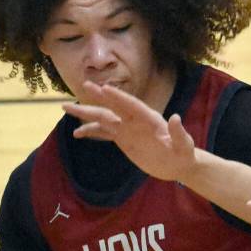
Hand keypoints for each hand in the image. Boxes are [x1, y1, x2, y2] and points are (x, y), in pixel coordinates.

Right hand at [62, 81, 195, 181]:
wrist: (178, 164)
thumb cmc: (184, 154)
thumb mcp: (184, 146)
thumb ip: (179, 133)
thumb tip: (176, 118)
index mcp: (150, 118)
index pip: (132, 105)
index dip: (119, 97)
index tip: (105, 88)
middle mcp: (136, 120)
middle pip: (114, 107)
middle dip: (99, 97)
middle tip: (84, 85)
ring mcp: (127, 128)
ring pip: (104, 118)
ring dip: (87, 113)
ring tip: (67, 107)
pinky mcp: (123, 139)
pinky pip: (104, 133)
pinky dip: (91, 132)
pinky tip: (77, 133)